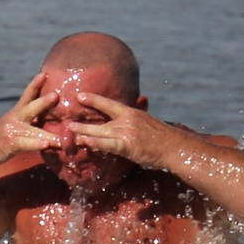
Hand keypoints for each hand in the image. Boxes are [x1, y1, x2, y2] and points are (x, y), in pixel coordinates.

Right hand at [0, 73, 58, 163]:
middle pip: (30, 108)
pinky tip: (46, 144)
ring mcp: (12, 131)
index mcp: (16, 112)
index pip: (27, 95)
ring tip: (61, 135)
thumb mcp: (15, 124)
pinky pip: (25, 143)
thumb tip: (51, 115)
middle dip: (43, 101)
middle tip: (56, 95)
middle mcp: (14, 118)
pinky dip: (36, 143)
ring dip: (47, 133)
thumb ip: (30, 119)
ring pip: (32, 130)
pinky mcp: (10, 144)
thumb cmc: (3, 137)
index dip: (35, 84)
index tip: (44, 74)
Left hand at [58, 90, 178, 169]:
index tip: (79, 96)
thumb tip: (126, 122)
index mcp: (132, 113)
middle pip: (101, 118)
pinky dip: (96, 143)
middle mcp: (128, 120)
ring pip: (100, 131)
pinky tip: (86, 143)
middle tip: (67, 117)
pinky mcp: (128, 145)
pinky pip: (108, 144)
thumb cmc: (163, 139)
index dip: (93, 99)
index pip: (109, 104)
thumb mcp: (148, 125)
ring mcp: (127, 132)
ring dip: (84, 131)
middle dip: (83, 118)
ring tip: (69, 131)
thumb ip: (134, 123)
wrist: (176, 147)